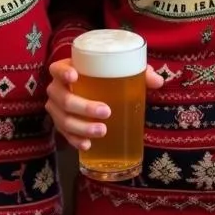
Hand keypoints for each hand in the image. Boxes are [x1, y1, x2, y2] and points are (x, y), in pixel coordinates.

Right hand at [46, 57, 163, 150]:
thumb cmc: (107, 77)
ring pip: (63, 119)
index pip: (57, 69)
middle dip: (83, 107)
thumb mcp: (122, 70)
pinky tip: (87, 145)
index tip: (75, 77)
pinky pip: (64, 134)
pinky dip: (75, 141)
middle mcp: (58, 89)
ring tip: (102, 131)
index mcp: (68, 69)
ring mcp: (57, 109)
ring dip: (81, 127)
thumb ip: (140, 72)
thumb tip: (158, 81)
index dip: (62, 73)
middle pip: (63, 98)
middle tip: (105, 111)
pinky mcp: (62, 125)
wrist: (97, 92)